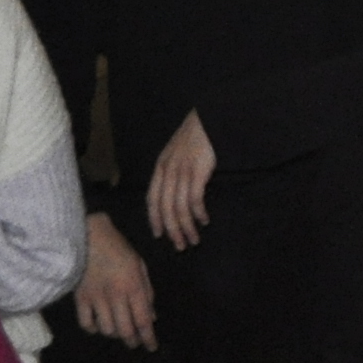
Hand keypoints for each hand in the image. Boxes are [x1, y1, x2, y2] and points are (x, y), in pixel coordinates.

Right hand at [74, 220, 156, 347]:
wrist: (87, 235)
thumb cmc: (117, 248)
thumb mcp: (139, 265)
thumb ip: (147, 291)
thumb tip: (152, 316)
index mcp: (133, 286)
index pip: (143, 320)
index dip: (149, 337)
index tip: (152, 347)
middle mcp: (116, 296)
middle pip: (125, 330)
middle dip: (132, 340)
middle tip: (134, 342)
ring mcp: (96, 299)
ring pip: (107, 330)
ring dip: (114, 334)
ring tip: (117, 329)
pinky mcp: (80, 298)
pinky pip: (86, 323)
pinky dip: (93, 328)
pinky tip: (98, 324)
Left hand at [146, 109, 217, 247]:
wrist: (210, 117)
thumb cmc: (197, 136)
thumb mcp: (177, 153)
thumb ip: (173, 171)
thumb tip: (174, 196)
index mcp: (161, 167)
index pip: (152, 199)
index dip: (154, 219)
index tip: (159, 235)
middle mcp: (168, 170)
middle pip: (165, 208)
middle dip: (172, 230)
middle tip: (180, 246)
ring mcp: (182, 170)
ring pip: (179, 207)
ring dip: (186, 227)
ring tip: (194, 239)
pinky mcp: (198, 170)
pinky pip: (194, 198)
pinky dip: (198, 213)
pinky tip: (204, 220)